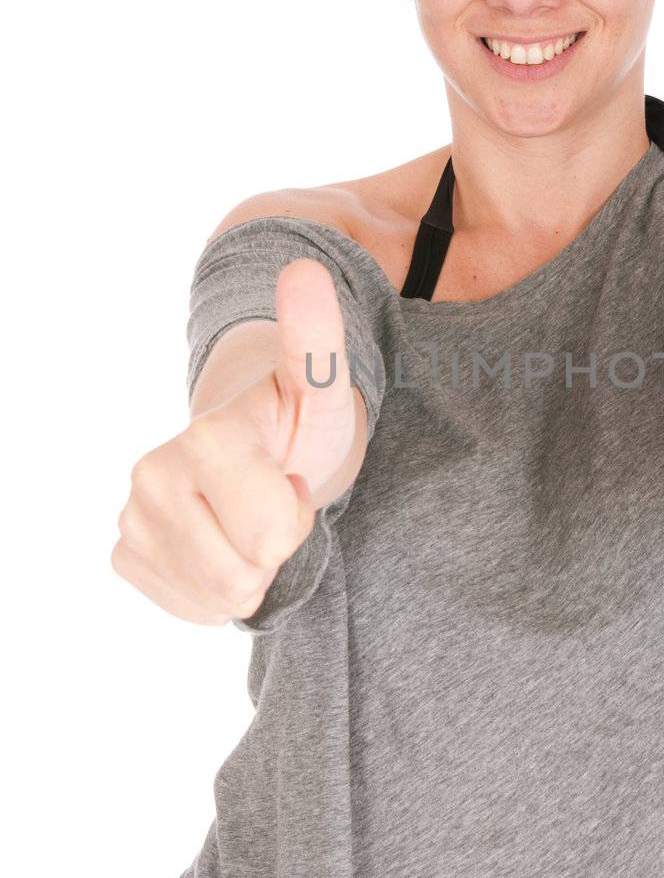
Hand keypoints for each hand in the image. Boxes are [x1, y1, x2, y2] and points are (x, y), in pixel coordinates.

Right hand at [112, 257, 355, 624]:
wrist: (258, 443)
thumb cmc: (298, 422)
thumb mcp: (323, 388)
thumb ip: (317, 340)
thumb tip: (305, 270)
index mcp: (206, 437)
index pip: (272, 538)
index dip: (297, 518)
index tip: (290, 477)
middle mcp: (152, 475)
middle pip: (242, 578)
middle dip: (273, 549)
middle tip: (272, 502)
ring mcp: (132, 517)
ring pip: (218, 600)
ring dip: (250, 570)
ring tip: (249, 520)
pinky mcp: (126, 554)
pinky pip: (192, 607)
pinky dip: (218, 587)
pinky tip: (222, 540)